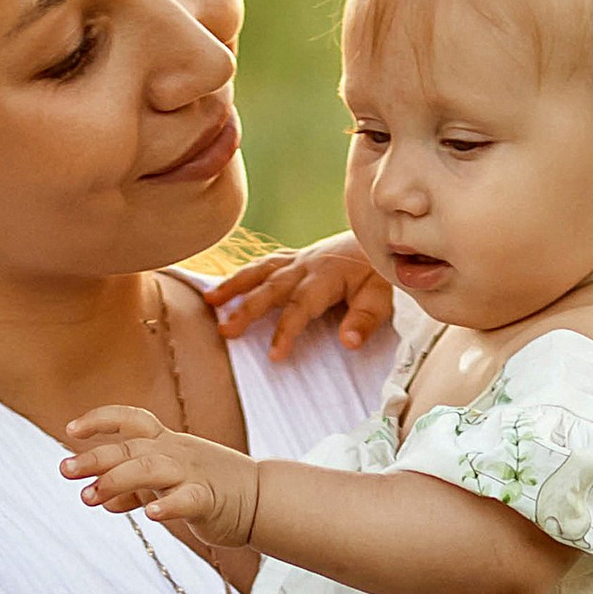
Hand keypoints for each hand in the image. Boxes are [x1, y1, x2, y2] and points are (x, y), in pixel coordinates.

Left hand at [63, 405, 261, 549]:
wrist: (263, 500)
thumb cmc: (211, 488)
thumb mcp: (168, 483)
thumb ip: (133, 490)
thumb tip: (101, 499)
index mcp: (166, 443)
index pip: (130, 420)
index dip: (100, 420)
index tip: (70, 430)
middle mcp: (175, 452)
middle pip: (130, 447)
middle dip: (95, 457)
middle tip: (64, 469)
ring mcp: (192, 473)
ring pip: (150, 469)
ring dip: (117, 481)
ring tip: (89, 496)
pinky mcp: (208, 499)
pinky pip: (186, 499)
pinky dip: (168, 504)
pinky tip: (150, 514)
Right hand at [209, 235, 394, 360]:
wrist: (383, 238)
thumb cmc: (382, 271)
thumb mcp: (383, 295)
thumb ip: (365, 319)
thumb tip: (347, 342)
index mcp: (327, 275)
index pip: (300, 306)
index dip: (286, 330)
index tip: (273, 355)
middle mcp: (307, 264)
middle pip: (271, 288)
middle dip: (247, 309)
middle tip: (225, 330)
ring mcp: (298, 259)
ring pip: (260, 271)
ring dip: (234, 286)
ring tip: (209, 301)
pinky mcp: (295, 257)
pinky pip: (264, 264)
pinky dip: (243, 274)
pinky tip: (224, 285)